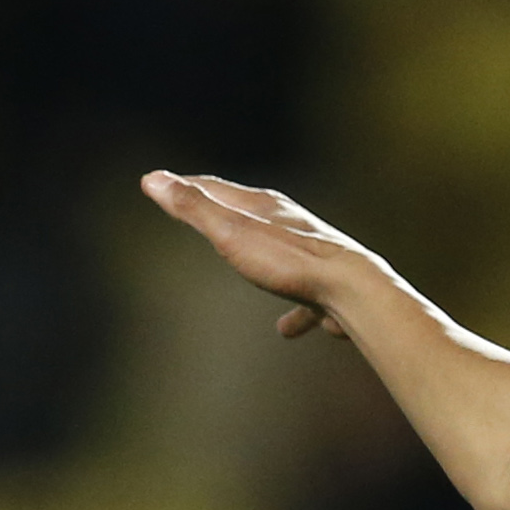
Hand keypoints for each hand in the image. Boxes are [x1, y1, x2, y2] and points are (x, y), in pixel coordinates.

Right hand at [140, 170, 376, 338]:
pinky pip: (305, 300)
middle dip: (224, 213)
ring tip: (247, 263)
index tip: (164, 183)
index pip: (216, 188)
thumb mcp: (231, 232)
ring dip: (261, 256)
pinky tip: (286, 330)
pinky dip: (294, 310)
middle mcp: (291, 225)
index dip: (185, 185)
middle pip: (250, 215)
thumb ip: (193, 209)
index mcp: (265, 207)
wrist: (355, 292)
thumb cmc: (290, 262)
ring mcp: (313, 256)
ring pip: (280, 253)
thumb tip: (153, 179)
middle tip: (202, 211)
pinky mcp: (329, 290)